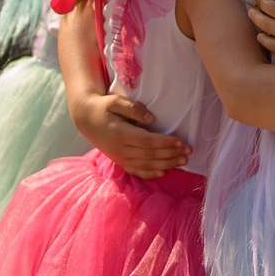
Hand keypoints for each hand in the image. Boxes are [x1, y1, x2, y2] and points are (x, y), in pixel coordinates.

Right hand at [71, 89, 188, 178]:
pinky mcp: (119, 161)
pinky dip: (150, 174)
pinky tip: (164, 173)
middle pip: (149, 155)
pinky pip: (136, 171)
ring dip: (166, 165)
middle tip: (188, 152)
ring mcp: (119, 158)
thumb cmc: (103, 107)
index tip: (181, 142)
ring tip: (183, 162)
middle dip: (171, 155)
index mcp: (119, 134)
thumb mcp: (115, 101)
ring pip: (145, 165)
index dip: (165, 143)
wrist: (86, 119)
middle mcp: (119, 149)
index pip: (147, 142)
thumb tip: (151, 119)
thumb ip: (133, 108)